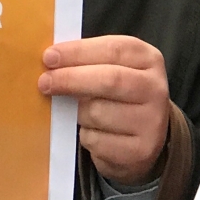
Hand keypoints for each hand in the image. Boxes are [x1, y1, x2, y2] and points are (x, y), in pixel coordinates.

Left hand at [39, 35, 169, 184]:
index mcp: (149, 59)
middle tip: (44, 82)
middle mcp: (155, 89)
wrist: (143, 140)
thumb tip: (50, 61)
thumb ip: (88, 61)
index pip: (114, 49)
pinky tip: (91, 132)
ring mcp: (151, 122)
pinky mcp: (140, 151)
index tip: (49, 57)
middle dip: (70, 79)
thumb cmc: (116, 97)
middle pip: (109, 79)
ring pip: (97, 112)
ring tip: (77, 112)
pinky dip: (84, 136)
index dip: (78, 51)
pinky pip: (96, 140)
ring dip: (77, 112)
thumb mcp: (112, 69)